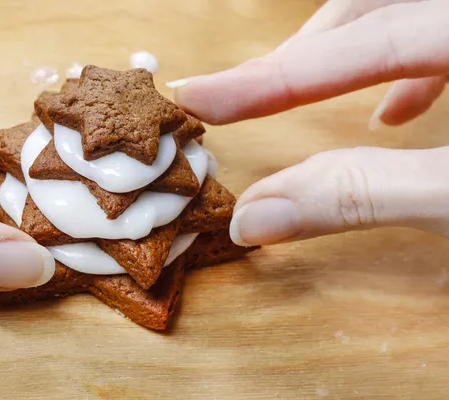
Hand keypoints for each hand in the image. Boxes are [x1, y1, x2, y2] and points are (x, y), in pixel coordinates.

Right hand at [171, 0, 448, 245]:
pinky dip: (399, 70)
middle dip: (297, 52)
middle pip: (367, 8)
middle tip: (236, 93)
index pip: (361, 43)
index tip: (199, 97)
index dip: (272, 79)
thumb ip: (363, 196)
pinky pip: (434, 37)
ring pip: (394, 13)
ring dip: (339, 52)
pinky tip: (389, 113)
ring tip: (294, 90)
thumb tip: (256, 216)